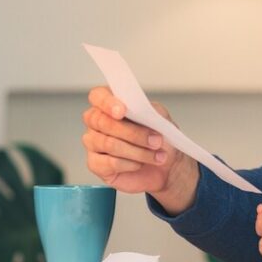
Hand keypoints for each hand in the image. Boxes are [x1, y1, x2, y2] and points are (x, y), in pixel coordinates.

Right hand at [81, 86, 199, 213]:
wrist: (168, 164)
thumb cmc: (160, 137)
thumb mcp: (160, 118)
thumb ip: (146, 110)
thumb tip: (135, 108)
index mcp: (111, 105)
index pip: (98, 96)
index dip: (107, 102)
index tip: (123, 111)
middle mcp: (97, 123)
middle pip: (102, 122)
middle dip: (134, 133)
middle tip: (157, 140)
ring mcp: (94, 144)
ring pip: (108, 144)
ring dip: (138, 151)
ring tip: (157, 155)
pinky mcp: (96, 165)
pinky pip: (109, 163)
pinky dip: (130, 164)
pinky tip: (140, 164)